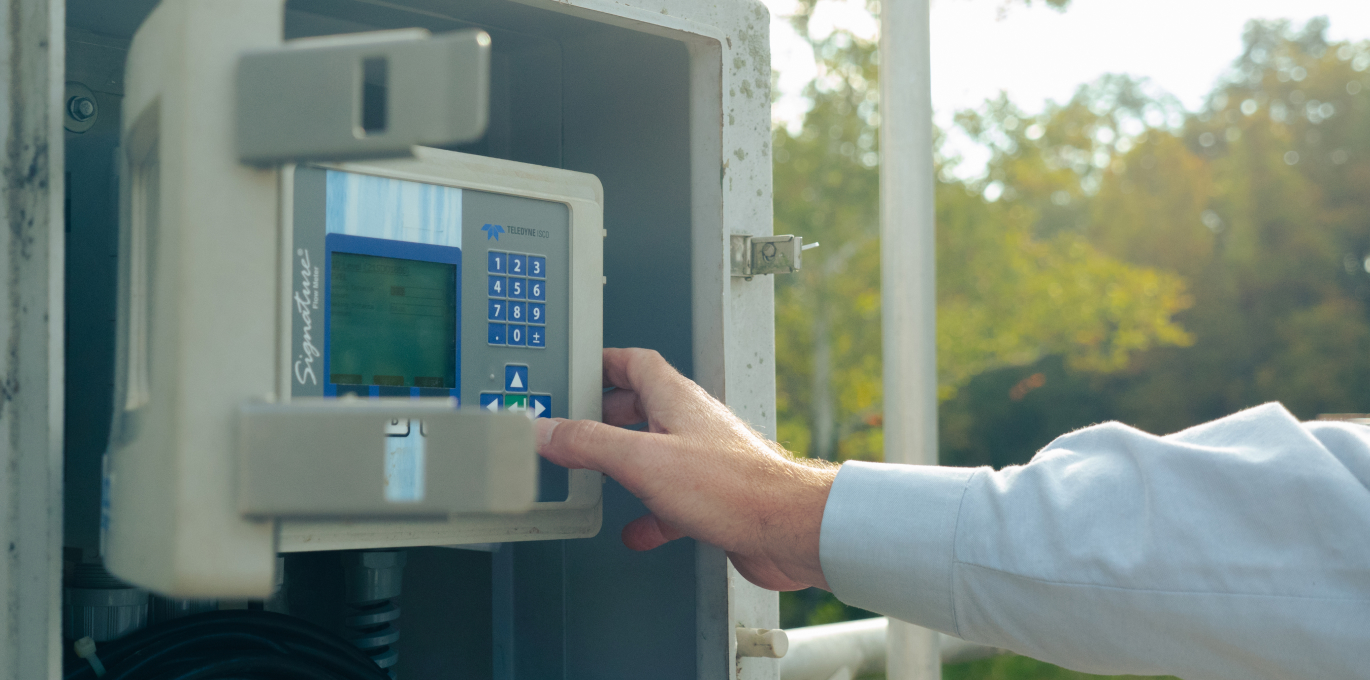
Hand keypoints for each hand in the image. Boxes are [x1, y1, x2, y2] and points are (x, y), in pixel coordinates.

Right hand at [534, 348, 835, 591]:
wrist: (786, 529)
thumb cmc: (733, 486)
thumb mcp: (642, 460)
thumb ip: (589, 442)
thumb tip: (548, 429)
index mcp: (676, 399)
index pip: (635, 362)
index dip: (604, 363)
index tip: (577, 371)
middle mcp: (692, 424)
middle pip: (644, 406)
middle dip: (608, 414)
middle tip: (578, 424)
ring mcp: (706, 461)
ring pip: (657, 453)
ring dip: (627, 463)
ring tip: (598, 474)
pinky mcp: (715, 499)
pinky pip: (673, 500)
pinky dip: (649, 513)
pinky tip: (636, 531)